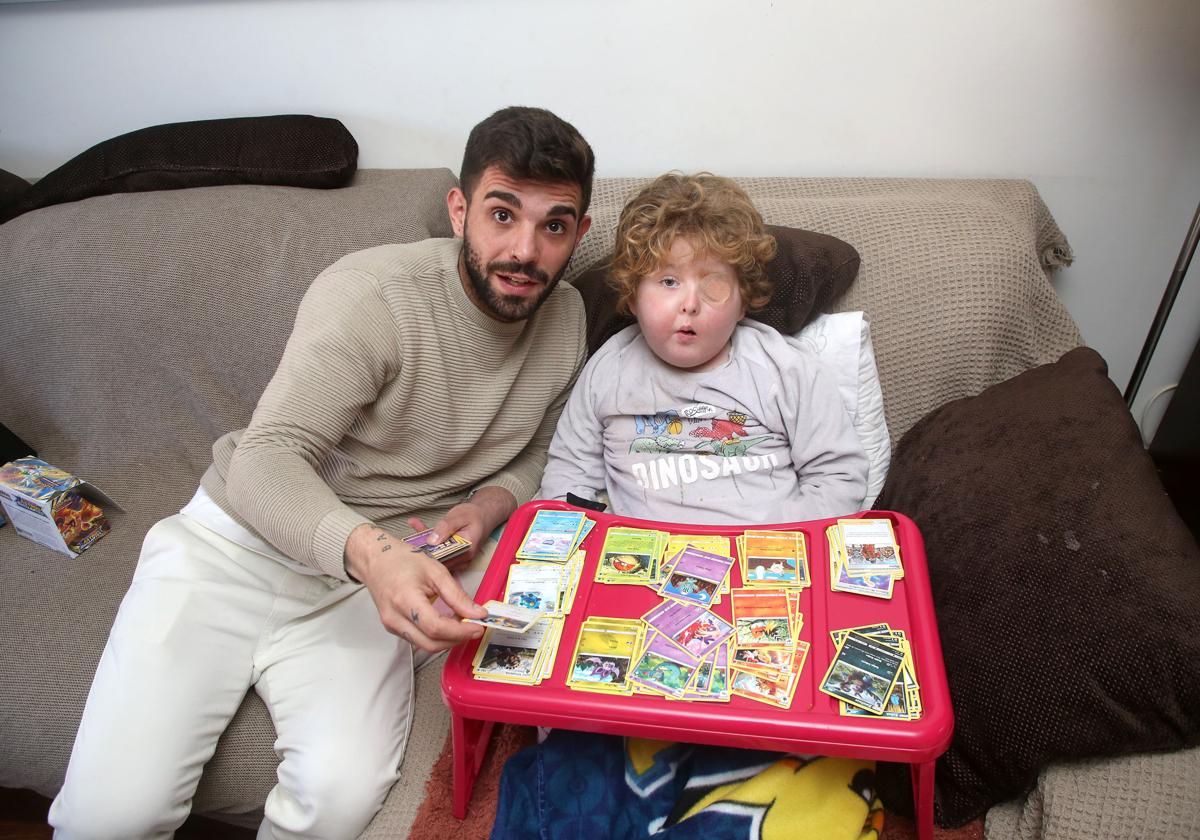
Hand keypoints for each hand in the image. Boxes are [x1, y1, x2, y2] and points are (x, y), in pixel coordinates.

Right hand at [345, 523, 486, 651]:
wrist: (375, 559)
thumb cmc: (401, 560)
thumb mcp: (435, 571)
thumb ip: (457, 595)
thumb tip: (477, 613)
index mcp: (405, 600)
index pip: (436, 627)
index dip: (460, 632)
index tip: (477, 627)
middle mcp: (395, 618)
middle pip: (431, 644)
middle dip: (456, 640)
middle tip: (474, 628)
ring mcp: (391, 625)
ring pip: (425, 646)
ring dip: (447, 640)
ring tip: (462, 625)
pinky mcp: (393, 628)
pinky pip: (418, 640)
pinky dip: (436, 636)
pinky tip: (447, 624)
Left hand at [418, 486, 517, 570]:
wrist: (483, 514)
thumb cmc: (474, 515)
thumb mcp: (459, 517)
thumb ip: (446, 527)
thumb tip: (432, 541)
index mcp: (466, 550)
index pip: (443, 558)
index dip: (428, 554)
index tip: (414, 546)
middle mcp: (462, 557)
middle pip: (437, 557)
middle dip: (422, 547)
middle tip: (409, 537)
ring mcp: (457, 557)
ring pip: (436, 553)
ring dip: (423, 540)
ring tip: (414, 524)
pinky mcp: (452, 553)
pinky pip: (437, 548)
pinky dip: (427, 537)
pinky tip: (418, 525)